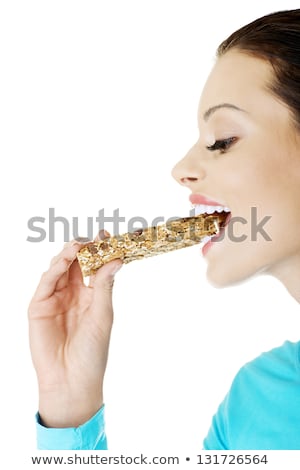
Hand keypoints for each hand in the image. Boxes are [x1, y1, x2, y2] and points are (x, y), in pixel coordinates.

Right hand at [28, 231, 121, 427]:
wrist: (71, 379)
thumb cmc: (93, 351)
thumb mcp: (103, 315)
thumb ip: (104, 286)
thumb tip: (116, 260)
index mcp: (91, 295)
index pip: (94, 266)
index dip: (100, 251)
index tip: (108, 235)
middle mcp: (72, 293)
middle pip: (76, 263)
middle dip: (83, 247)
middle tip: (92, 236)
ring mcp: (55, 298)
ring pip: (60, 268)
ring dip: (68, 254)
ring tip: (79, 244)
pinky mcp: (39, 305)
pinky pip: (46, 282)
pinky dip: (54, 268)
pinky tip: (64, 259)